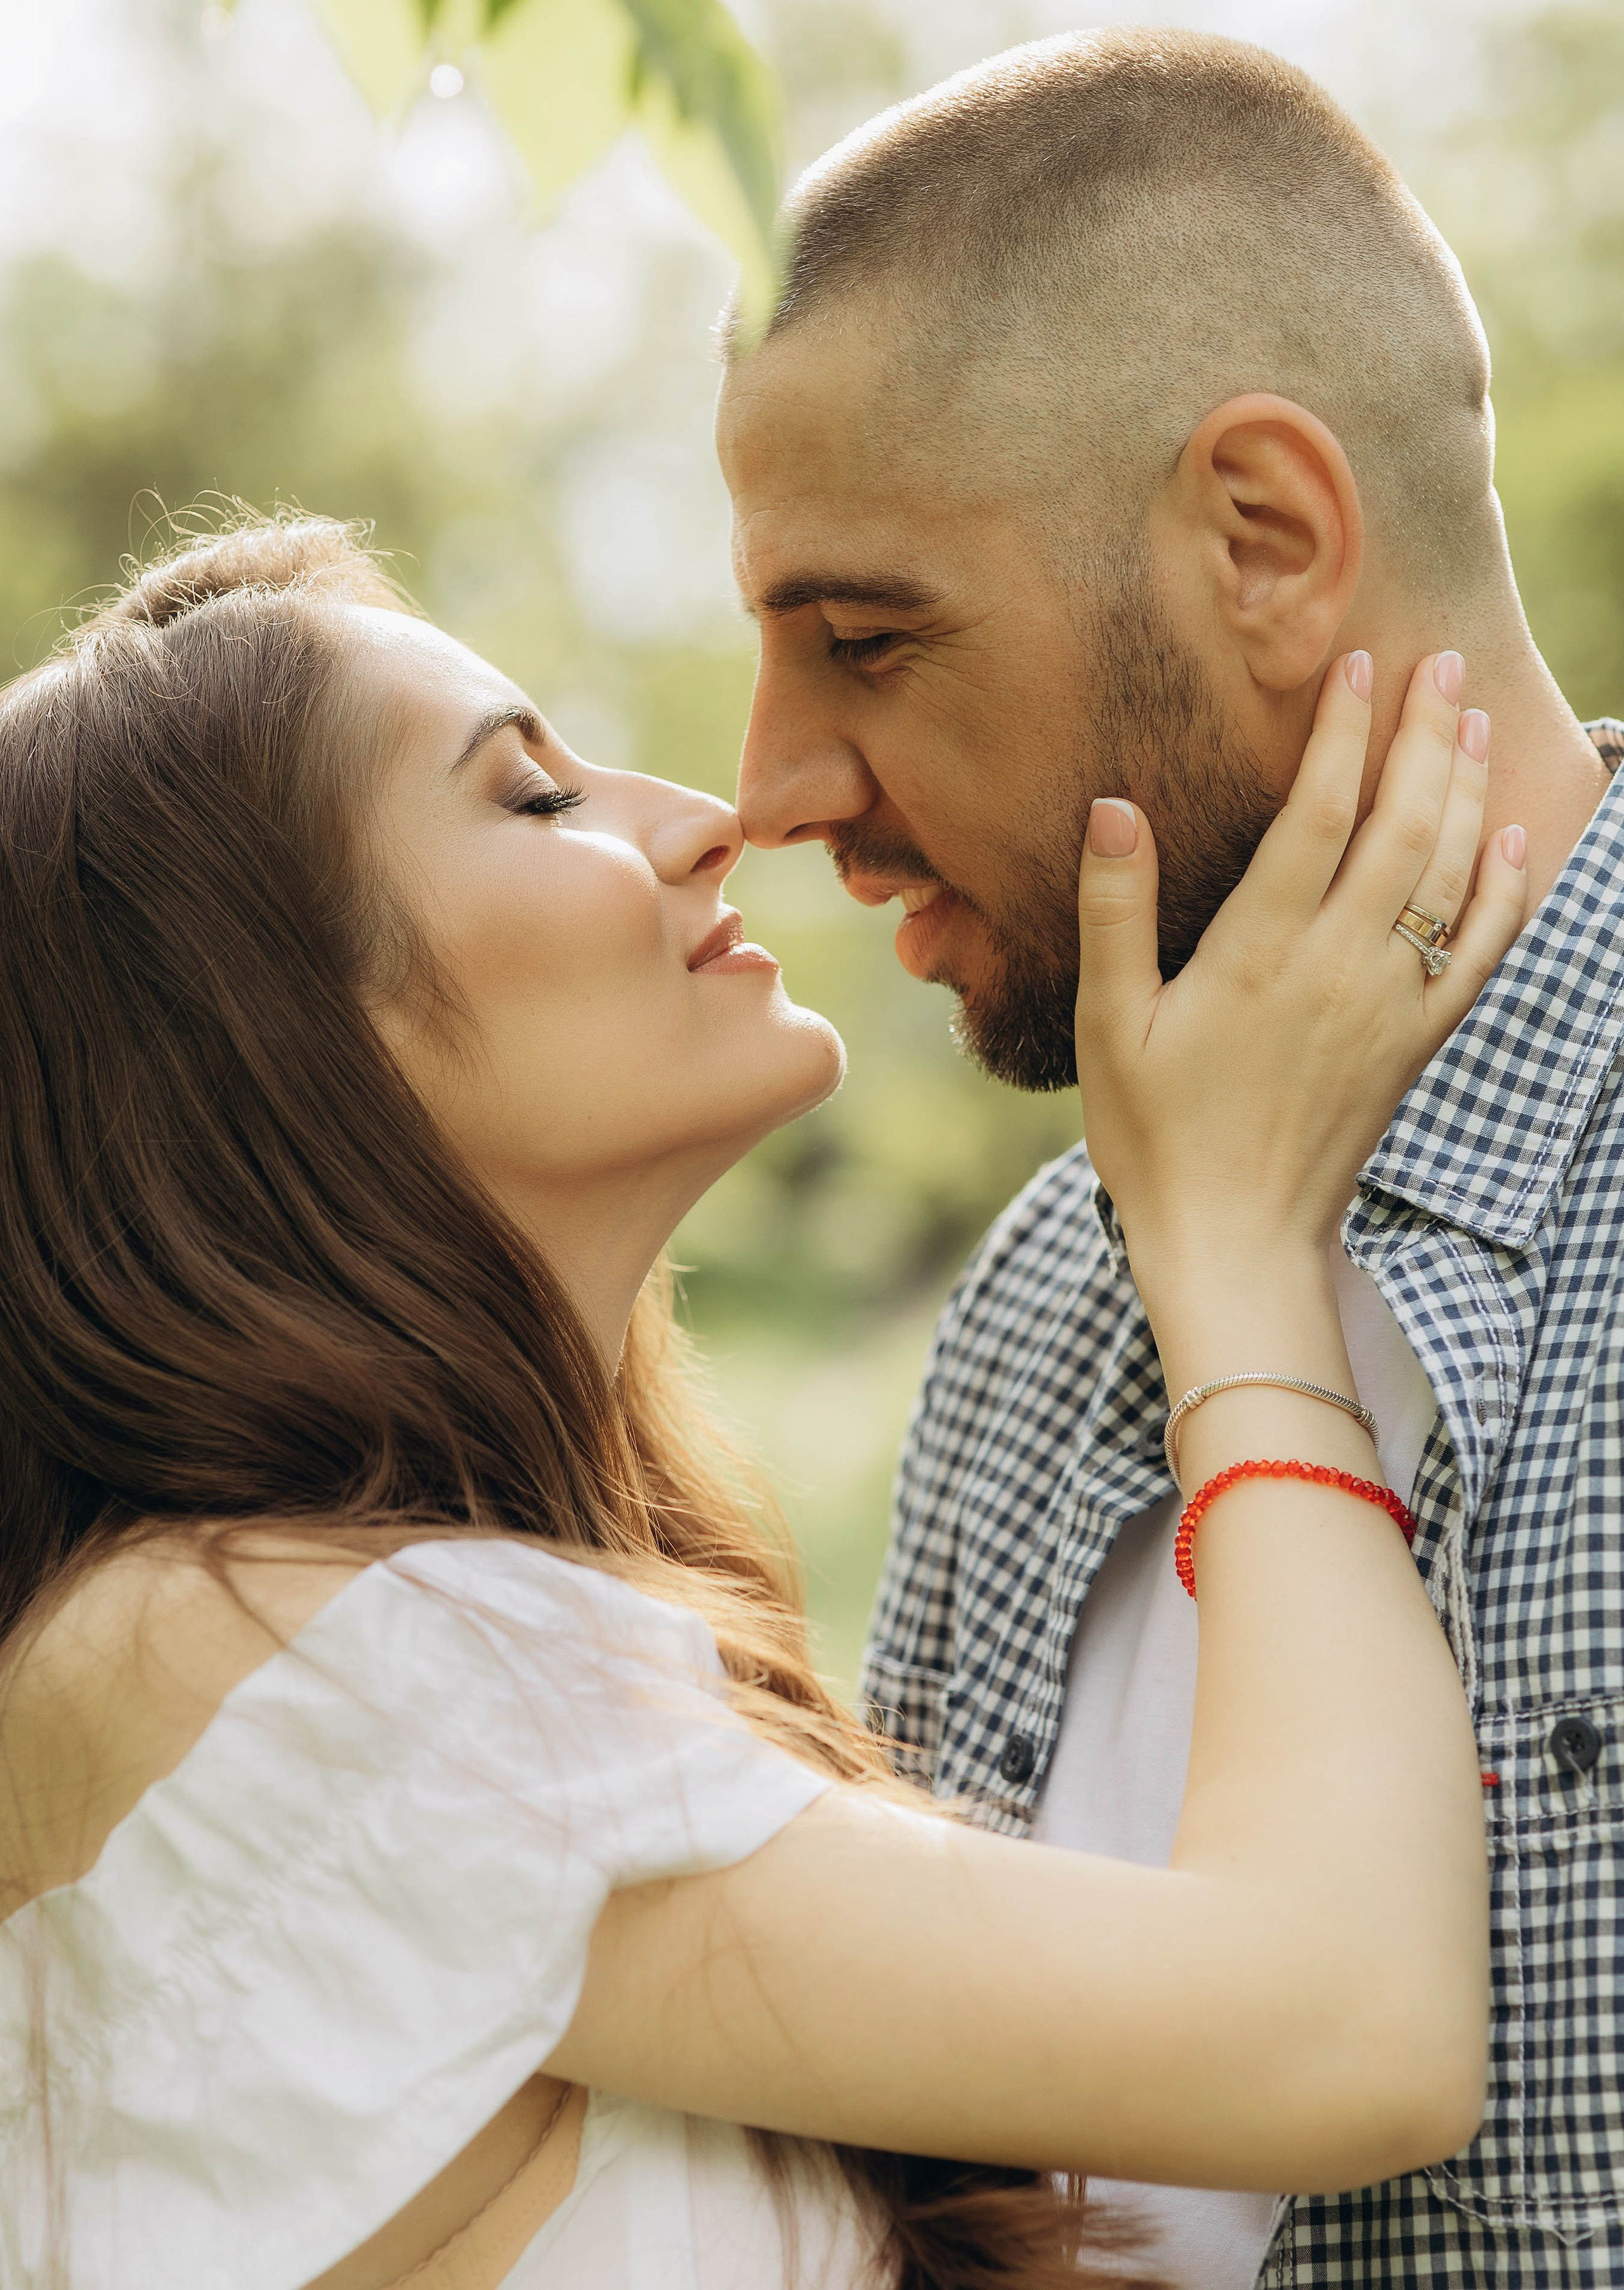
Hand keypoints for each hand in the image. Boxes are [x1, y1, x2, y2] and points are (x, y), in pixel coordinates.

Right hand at [1073, 651, 1526, 1291]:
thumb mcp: (1109, 1026)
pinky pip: (1480, 957)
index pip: (1319, 815)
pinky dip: (1506, 896)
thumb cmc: (1155, 1138)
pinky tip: (1513, 846)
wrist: (1235, 1245)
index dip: (1343, 733)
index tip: (1358, 664)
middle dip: (1425, 737)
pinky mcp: (1415, 1046)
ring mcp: (1390, 1007)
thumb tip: (1114, 807)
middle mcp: (1340, 968)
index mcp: (1260, 953)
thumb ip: (1116, 913)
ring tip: (1475, 723)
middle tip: (1441, 663)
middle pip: (1403, 827)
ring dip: (1467, 793)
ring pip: (1450, 878)